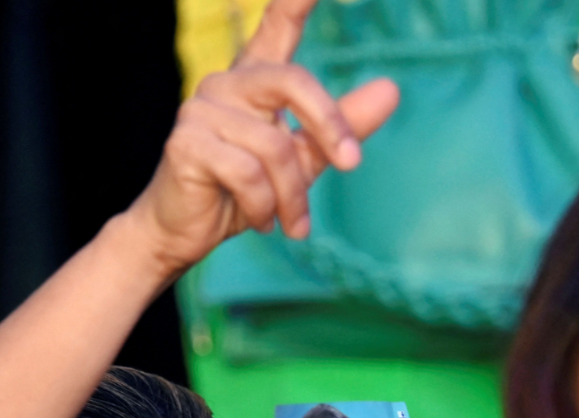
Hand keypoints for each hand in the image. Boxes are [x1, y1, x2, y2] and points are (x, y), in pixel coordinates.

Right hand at [121, 0, 399, 279]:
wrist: (187, 232)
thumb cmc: (245, 193)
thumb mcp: (304, 158)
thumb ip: (343, 125)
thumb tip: (391, 90)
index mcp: (256, 79)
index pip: (277, 25)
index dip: (296, 1)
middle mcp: (226, 83)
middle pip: (293, 81)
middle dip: (330, 126)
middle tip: (352, 163)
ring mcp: (201, 109)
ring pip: (274, 147)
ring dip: (292, 195)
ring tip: (293, 222)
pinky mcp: (186, 142)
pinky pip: (248, 174)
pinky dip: (264, 205)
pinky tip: (262, 221)